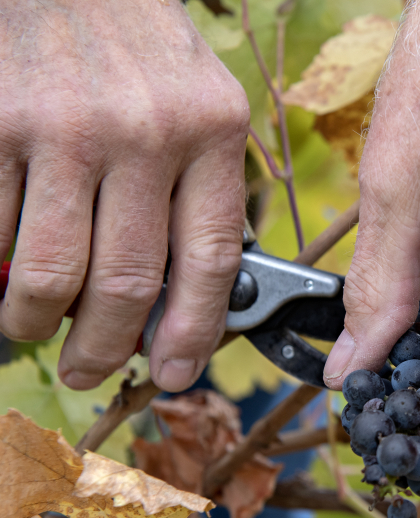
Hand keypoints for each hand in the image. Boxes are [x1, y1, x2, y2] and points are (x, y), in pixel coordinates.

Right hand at [0, 1, 248, 391]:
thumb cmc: (145, 55)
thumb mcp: (204, 112)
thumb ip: (202, 195)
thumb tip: (185, 298)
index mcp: (210, 131)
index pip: (211, 260)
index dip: (194, 331)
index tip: (174, 372)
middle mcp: (143, 131)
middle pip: (129, 281)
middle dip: (105, 347)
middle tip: (89, 370)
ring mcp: (65, 127)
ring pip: (53, 272)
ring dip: (38, 321)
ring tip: (36, 327)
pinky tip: (5, 270)